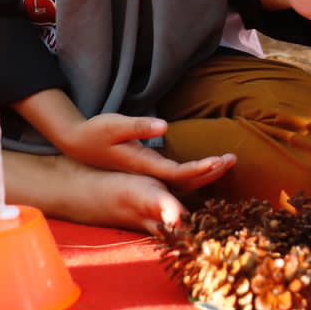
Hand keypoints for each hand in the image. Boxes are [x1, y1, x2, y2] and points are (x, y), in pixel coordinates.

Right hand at [45, 108, 234, 191]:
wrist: (77, 147)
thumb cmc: (97, 133)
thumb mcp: (115, 126)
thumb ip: (139, 127)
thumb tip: (163, 126)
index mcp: (144, 166)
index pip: (179, 174)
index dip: (200, 169)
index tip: (219, 160)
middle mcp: (149, 176)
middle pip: (187, 182)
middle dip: (211, 171)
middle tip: (233, 158)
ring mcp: (149, 178)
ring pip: (183, 183)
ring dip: (206, 173)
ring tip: (227, 161)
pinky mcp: (148, 174)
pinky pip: (177, 180)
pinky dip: (195, 175)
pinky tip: (207, 169)